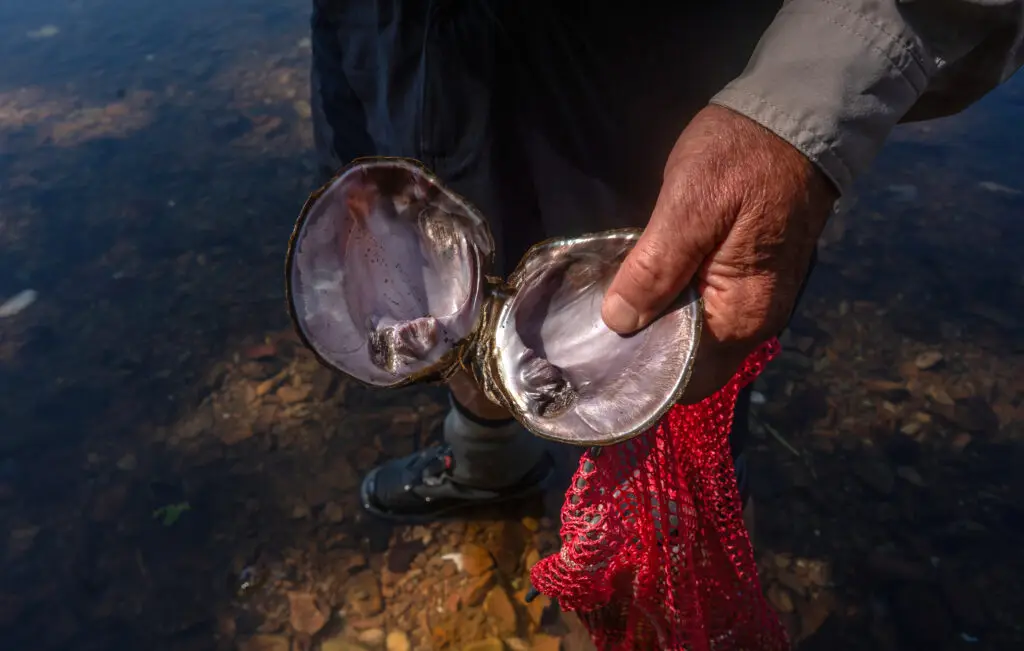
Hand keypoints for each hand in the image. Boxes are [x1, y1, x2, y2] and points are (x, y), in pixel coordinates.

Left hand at [601, 104, 837, 401]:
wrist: (797, 115)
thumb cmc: (742, 157)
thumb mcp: (690, 205)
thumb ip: (656, 269)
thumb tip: (619, 323)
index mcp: (742, 315)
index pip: (688, 379)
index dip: (644, 374)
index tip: (600, 356)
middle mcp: (755, 322)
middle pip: (691, 364)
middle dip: (645, 353)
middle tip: (595, 331)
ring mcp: (755, 302)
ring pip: (696, 339)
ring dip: (657, 329)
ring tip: (609, 310)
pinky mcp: (750, 281)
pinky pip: (705, 314)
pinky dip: (673, 308)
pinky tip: (642, 289)